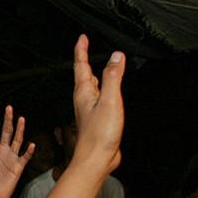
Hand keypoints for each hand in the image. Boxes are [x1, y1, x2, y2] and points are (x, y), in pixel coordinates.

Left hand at [0, 103, 33, 197]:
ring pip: (17, 140)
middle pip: (6, 131)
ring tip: (20, 119)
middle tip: (8, 108)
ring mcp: (11, 156)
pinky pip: (24, 157)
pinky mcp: (18, 166)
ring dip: (19, 130)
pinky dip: (28, 151)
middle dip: (7, 120)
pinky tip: (31, 145)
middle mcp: (2, 149)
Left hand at [71, 35, 124, 174]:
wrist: (96, 160)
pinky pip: (100, 99)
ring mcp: (90, 110)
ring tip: (97, 66)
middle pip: (84, 75)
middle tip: (86, 48)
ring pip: (92, 87)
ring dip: (95, 75)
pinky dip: (104, 90)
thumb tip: (116, 56)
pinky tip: (108, 93)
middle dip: (85, 60)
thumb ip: (113, 78)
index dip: (81, 50)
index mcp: (84, 93)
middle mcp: (85, 100)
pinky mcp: (98, 120)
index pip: (81, 66)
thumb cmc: (99, 134)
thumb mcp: (110, 100)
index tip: (82, 37)